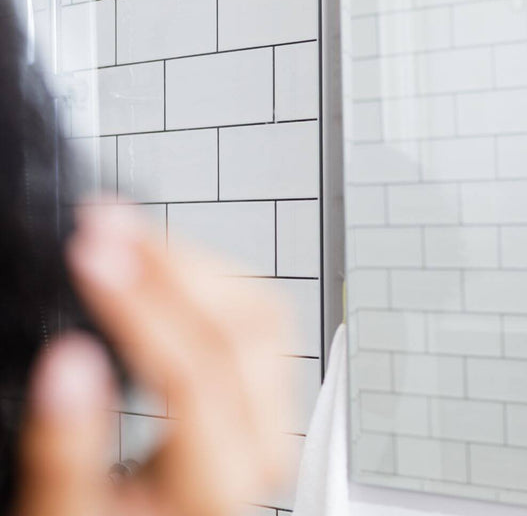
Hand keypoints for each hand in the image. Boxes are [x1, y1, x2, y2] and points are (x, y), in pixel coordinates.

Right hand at [15, 207, 290, 515]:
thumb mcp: (68, 513)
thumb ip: (66, 449)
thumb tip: (67, 362)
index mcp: (221, 483)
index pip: (195, 373)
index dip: (140, 303)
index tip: (90, 253)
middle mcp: (266, 448)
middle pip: (245, 329)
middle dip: (170, 266)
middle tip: (105, 225)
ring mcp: (276, 417)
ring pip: (264, 312)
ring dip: (195, 264)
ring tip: (125, 232)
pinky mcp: (270, 394)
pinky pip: (260, 316)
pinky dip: (210, 278)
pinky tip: (161, 261)